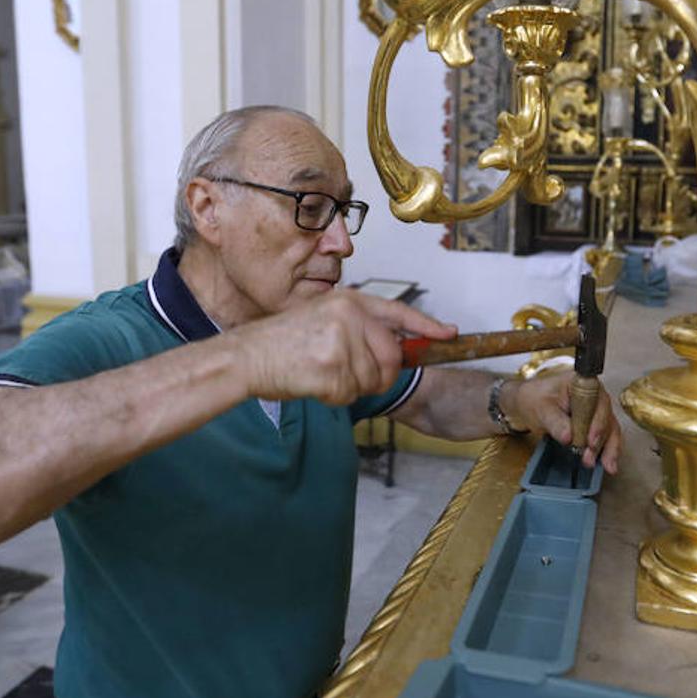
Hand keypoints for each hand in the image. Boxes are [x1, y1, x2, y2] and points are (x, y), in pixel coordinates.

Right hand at [233, 290, 455, 404]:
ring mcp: (342, 341)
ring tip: (320, 371)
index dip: (426, 326)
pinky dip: (334, 396)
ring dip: (350, 387)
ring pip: (372, 381)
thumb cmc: (282, 343)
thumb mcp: (323, 319)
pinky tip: (312, 381)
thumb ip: (358, 328)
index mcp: (349, 301)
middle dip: (378, 376)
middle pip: (392, 358)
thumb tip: (394, 348)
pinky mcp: (333, 368)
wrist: (247, 356)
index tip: (448, 334)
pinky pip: (351, 394)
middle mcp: (350, 316)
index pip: (398, 313)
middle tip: (347, 376)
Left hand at [504, 373, 622, 473]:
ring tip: (604, 466)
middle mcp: (595, 396)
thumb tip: (569, 437)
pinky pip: (606, 438)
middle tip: (589, 458)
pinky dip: (606, 452)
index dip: (597, 421)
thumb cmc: (534, 399)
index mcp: (583, 384)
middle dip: (601, 441)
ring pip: (610, 430)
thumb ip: (555, 421)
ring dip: (607, 450)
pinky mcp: (595, 425)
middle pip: (607, 418)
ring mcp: (597, 411)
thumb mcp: (541, 408)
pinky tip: (608, 465)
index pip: (597, 402)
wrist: (528, 404)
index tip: (591, 440)